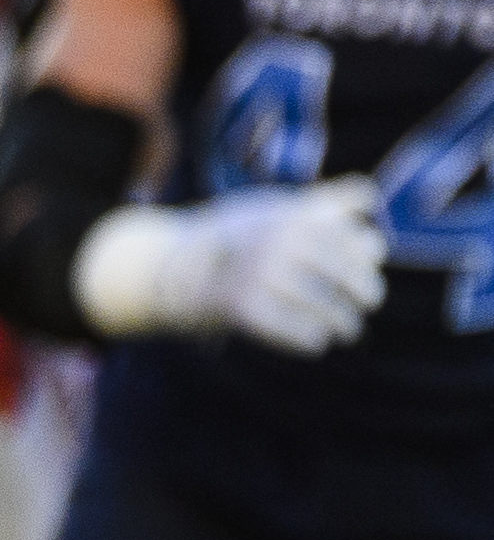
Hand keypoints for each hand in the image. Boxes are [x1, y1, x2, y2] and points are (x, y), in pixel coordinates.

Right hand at [78, 179, 389, 352]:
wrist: (169, 267)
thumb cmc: (232, 238)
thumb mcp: (274, 209)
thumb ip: (322, 202)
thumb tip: (369, 198)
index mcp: (293, 216)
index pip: (359, 241)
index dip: (369, 258)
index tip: (368, 268)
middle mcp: (278, 241)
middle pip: (349, 275)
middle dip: (366, 293)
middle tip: (366, 305)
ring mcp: (258, 274)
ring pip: (327, 307)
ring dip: (343, 323)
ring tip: (346, 330)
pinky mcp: (241, 307)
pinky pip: (298, 332)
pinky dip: (312, 340)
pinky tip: (316, 341)